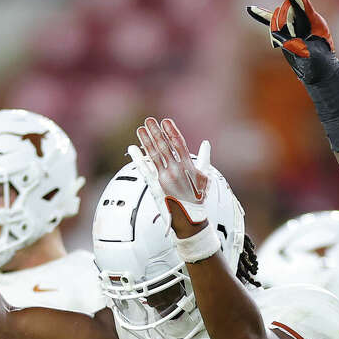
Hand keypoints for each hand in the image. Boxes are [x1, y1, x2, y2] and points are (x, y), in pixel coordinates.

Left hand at [134, 117, 210, 235]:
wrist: (190, 218)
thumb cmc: (198, 198)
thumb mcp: (205, 177)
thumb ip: (204, 158)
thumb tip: (206, 143)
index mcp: (189, 167)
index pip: (179, 144)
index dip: (171, 131)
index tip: (166, 121)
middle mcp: (176, 171)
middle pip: (164, 147)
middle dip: (156, 132)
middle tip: (149, 120)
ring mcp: (165, 178)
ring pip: (153, 155)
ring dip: (146, 141)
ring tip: (141, 129)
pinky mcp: (156, 185)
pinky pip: (144, 168)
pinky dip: (137, 157)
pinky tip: (132, 148)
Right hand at [246, 0, 338, 84]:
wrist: (319, 69)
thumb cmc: (320, 64)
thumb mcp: (314, 58)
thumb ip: (299, 48)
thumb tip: (283, 40)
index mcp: (315, 22)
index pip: (302, 5)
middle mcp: (304, 18)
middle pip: (286, 12)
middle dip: (284, 23)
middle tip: (295, 40)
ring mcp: (293, 23)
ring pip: (277, 20)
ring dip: (278, 28)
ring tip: (290, 42)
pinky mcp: (284, 29)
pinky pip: (270, 20)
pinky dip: (261, 15)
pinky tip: (250, 9)